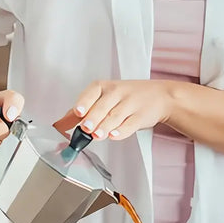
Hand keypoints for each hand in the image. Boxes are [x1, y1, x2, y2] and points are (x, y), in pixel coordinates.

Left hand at [53, 80, 174, 139]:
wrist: (161, 97)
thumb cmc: (129, 97)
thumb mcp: (107, 97)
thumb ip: (85, 109)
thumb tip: (62, 124)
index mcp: (106, 87)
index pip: (92, 92)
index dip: (84, 102)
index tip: (77, 113)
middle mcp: (118, 93)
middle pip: (103, 106)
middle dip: (93, 118)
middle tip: (85, 128)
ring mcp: (131, 104)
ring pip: (115, 116)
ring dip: (105, 127)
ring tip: (96, 135)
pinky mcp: (141, 117)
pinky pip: (130, 125)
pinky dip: (121, 131)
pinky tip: (114, 136)